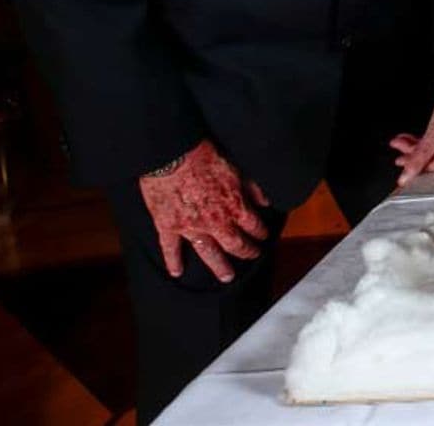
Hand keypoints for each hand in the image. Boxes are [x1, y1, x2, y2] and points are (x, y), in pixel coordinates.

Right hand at [139, 139, 269, 281]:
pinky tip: (177, 272)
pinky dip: (173, 261)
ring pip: (208, 252)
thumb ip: (252, 188)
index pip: (253, 226)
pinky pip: (171, 248)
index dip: (260, 232)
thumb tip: (266, 201)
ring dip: (218, 266)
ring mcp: (191, 227)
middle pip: (235, 244)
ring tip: (226, 277)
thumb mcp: (237, 169)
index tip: (263, 236)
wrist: (172, 156)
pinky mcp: (168, 226)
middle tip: (251, 256)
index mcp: (234, 207)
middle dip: (246, 252)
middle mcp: (215, 222)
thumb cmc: (205, 157)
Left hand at [389, 82, 433, 186]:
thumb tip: (407, 176)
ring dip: (417, 146)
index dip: (416, 164)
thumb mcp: (432, 138)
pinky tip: (413, 139)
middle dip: (414, 152)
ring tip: (402, 141)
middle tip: (400, 148)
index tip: (401, 160)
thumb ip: (418, 159)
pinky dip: (426, 141)